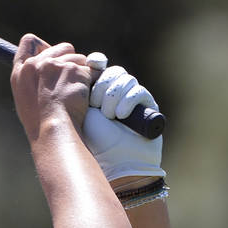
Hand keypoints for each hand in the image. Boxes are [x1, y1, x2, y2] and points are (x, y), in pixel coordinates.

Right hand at [11, 34, 92, 141]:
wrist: (53, 130)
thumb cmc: (40, 121)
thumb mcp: (25, 98)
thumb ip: (32, 78)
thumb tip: (46, 65)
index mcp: (21, 71)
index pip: (29, 41)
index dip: (44, 46)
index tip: (52, 58)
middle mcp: (36, 64)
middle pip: (62, 47)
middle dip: (69, 60)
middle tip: (67, 83)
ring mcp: (56, 65)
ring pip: (79, 58)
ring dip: (81, 73)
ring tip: (73, 94)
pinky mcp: (75, 70)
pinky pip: (91, 70)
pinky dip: (92, 81)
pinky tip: (83, 96)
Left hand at [83, 57, 165, 181]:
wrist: (116, 164)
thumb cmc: (94, 143)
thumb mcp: (80, 113)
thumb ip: (79, 90)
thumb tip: (80, 64)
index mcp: (98, 92)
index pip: (100, 66)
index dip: (96, 63)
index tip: (91, 65)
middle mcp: (116, 94)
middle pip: (112, 71)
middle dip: (102, 86)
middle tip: (95, 105)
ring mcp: (133, 99)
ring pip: (125, 79)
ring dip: (113, 97)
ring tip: (109, 116)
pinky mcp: (148, 106)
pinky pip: (138, 91)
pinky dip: (128, 101)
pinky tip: (121, 116)